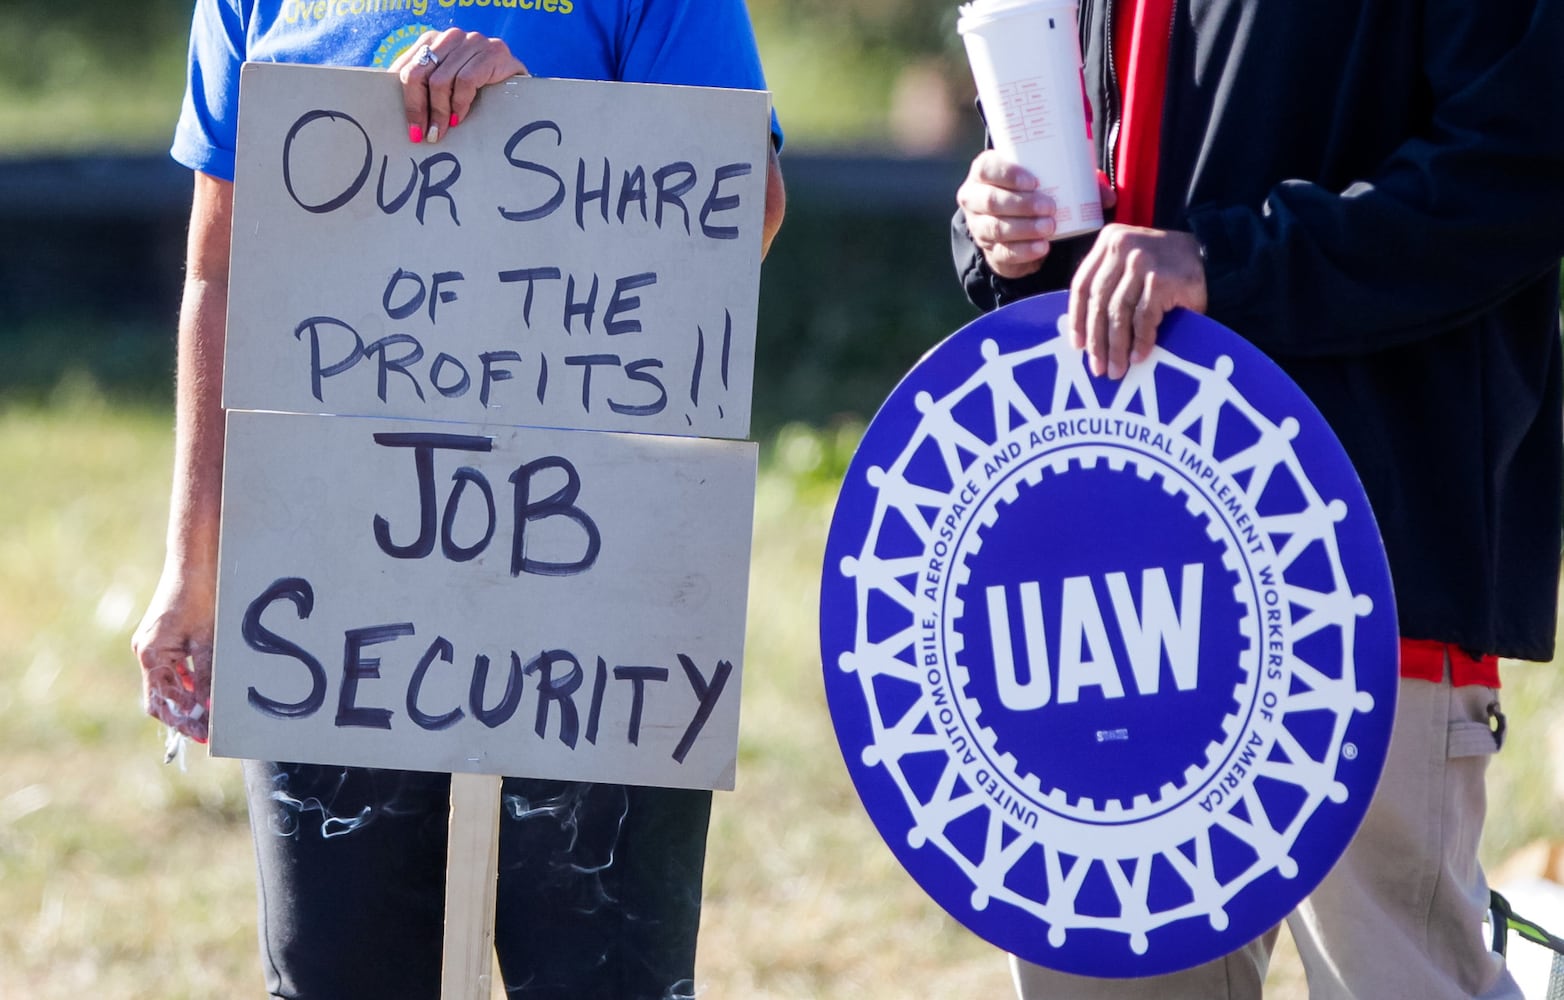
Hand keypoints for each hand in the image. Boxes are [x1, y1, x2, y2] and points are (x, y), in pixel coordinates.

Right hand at [131, 570, 215, 742]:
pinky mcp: (164, 637)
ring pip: (168, 683)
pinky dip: (187, 682)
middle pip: (161, 697)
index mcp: (151, 655)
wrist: (195, 562)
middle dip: (182, 715)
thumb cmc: (201, 597)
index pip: (161, 703)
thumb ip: (205, 678)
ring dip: (186, 699)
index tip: (203, 734)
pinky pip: (172, 668)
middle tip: (207, 731)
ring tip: (209, 716)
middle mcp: (146, 652)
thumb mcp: (207, 642)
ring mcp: (153, 644)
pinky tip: (205, 690)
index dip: (181, 721)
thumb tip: (208, 709)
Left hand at [392, 29, 529, 144]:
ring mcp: (474, 41)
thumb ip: (424, 90)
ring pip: (442, 80)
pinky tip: (460, 118)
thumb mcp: (448, 87)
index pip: (408, 69)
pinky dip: (460, 104)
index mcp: (433, 40)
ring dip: (440, 112)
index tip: (412, 131)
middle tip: (426, 136)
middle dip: (419, 109)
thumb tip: (395, 114)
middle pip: (419, 73)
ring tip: (442, 132)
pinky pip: (466, 81)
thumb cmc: (482, 91)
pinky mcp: (495, 51)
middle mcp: (452, 36)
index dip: (407, 102)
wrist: (524, 87)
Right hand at [959, 154, 1116, 278]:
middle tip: (1050, 207)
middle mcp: (974, 198)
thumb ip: (1080, 181)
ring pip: (995, 228)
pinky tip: (1042, 248)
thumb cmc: (1036, 190)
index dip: (1007, 174)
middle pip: (990, 201)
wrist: (1018, 222)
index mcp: (985, 171)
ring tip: (1050, 228)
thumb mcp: (1053, 178)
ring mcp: (979, 226)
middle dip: (1021, 204)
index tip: (1034, 181)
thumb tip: (1109, 196)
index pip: (987, 169)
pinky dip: (1023, 251)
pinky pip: (1002, 253)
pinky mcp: (989, 251)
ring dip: (1023, 229)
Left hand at [1068, 224, 1207, 379]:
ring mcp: (1142, 262)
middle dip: (1097, 340)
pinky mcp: (1162, 280)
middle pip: (1099, 301)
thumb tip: (1085, 333)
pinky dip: (1141, 341)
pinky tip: (1139, 357)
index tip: (1077, 345)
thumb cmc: (1166, 266)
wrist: (1215, 255)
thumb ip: (1110, 283)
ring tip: (1117, 369)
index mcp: (1108, 241)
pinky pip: (1144, 318)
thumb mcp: (1131, 262)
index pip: (1082, 284)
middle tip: (1097, 367)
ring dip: (1117, 346)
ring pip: (1119, 312)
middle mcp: (1122, 246)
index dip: (1077, 318)